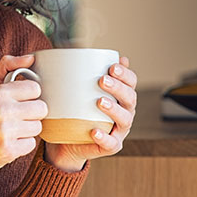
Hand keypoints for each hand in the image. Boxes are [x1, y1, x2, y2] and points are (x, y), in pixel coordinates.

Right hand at [0, 54, 47, 196]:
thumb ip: (6, 67)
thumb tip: (31, 58)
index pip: (35, 89)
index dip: (29, 96)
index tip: (18, 102)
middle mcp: (1, 110)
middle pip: (41, 108)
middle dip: (31, 114)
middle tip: (15, 118)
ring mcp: (4, 131)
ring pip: (38, 127)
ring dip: (27, 130)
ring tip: (10, 131)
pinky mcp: (8, 150)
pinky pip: (31, 144)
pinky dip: (22, 146)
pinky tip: (8, 143)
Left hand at [44, 56, 137, 171]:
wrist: (65, 142)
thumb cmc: (72, 111)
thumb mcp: (73, 91)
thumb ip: (76, 73)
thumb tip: (70, 50)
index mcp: (119, 96)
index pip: (130, 82)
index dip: (125, 73)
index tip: (112, 66)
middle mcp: (124, 112)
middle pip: (130, 98)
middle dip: (119, 87)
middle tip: (102, 80)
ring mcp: (119, 130)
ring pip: (125, 120)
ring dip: (114, 110)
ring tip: (100, 102)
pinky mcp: (110, 146)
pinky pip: (111, 143)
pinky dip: (105, 137)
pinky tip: (94, 131)